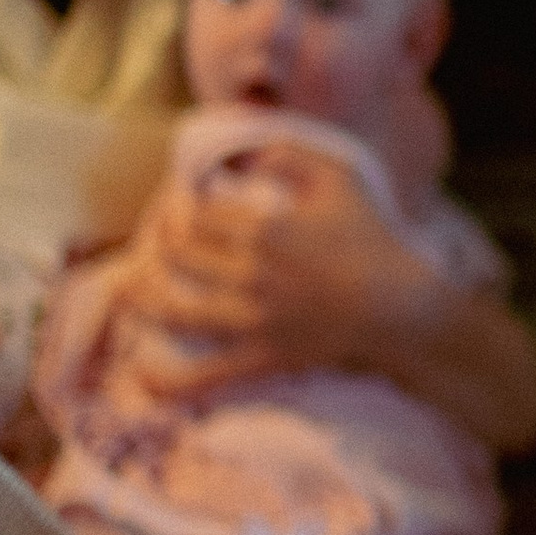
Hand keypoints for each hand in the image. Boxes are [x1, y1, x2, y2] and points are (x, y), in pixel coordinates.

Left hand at [118, 145, 434, 397]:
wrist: (404, 310)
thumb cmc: (375, 242)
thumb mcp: (343, 180)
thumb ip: (293, 155)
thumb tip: (251, 151)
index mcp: (266, 230)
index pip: (199, 213)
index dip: (182, 206)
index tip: (181, 206)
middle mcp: (251, 275)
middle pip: (180, 255)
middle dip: (161, 243)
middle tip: (160, 241)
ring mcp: (254, 320)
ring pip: (177, 310)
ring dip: (145, 299)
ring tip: (130, 290)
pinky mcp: (263, 358)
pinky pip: (208, 376)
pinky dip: (172, 383)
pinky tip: (144, 382)